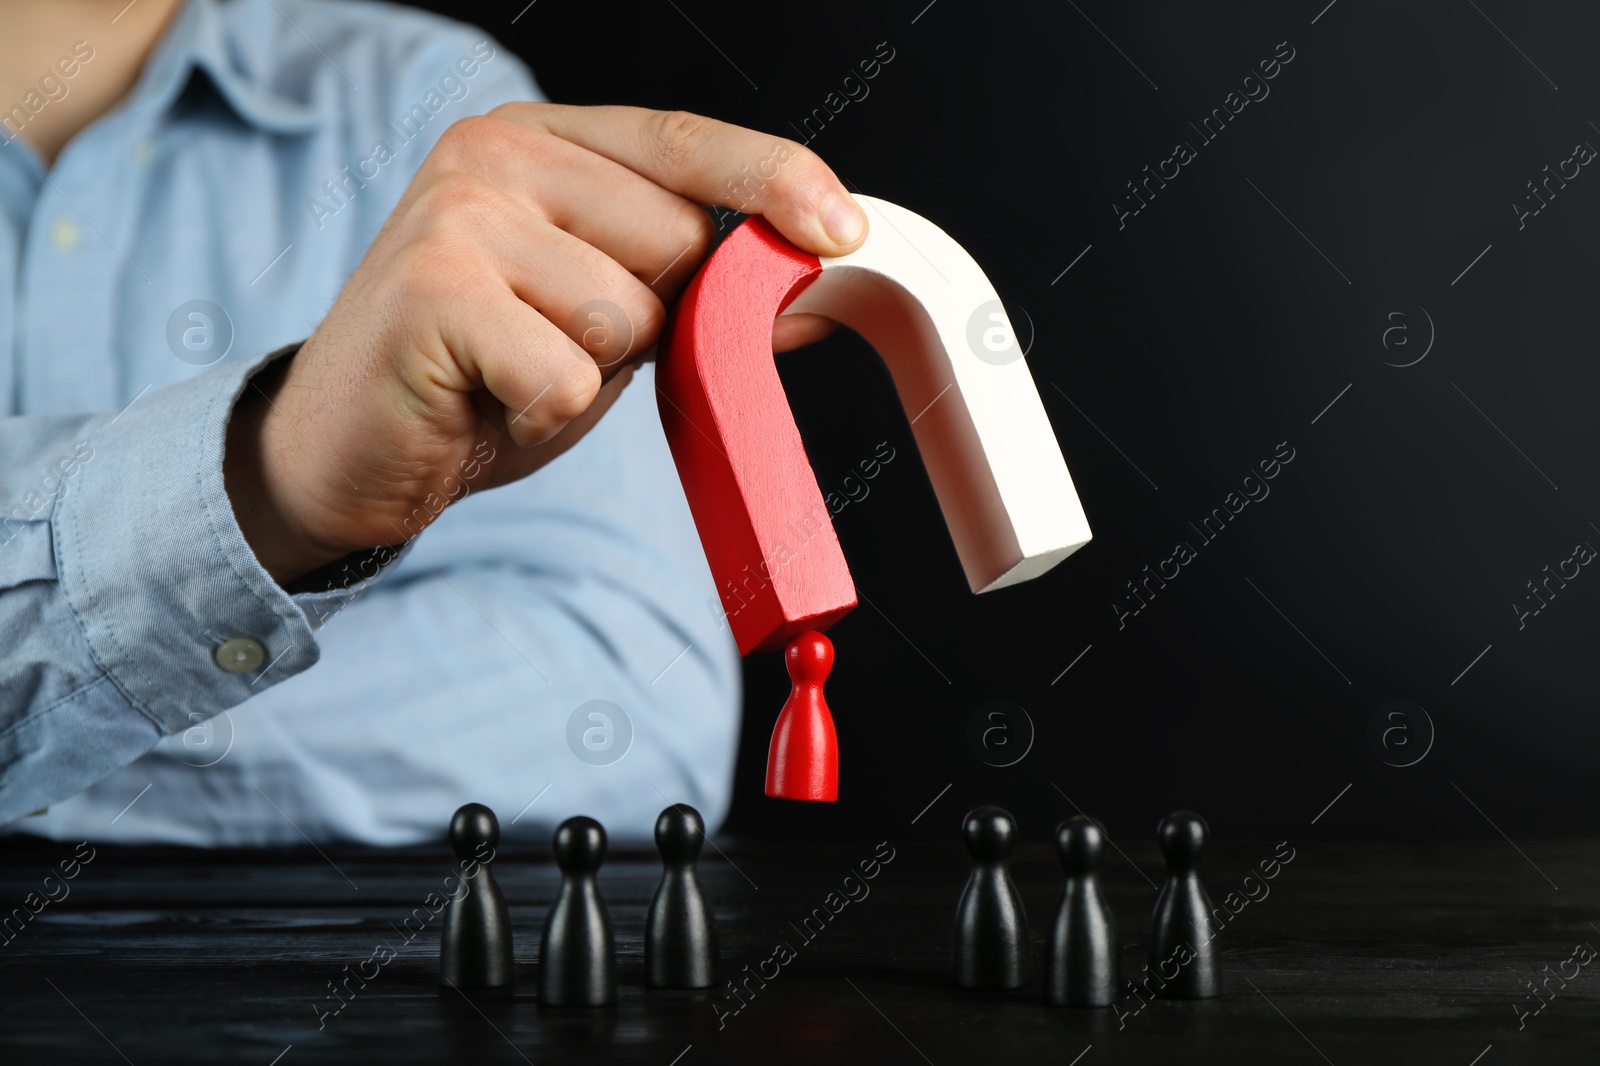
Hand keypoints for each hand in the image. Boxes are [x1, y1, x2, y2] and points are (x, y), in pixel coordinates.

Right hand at [223, 105, 867, 584]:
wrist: (345, 447)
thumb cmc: (481, 377)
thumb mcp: (598, 318)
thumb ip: (684, 285)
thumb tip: (804, 290)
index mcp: (539, 141)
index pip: (685, 143)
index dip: (773, 180)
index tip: (842, 228)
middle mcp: (496, 154)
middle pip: (677, 243)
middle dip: (649, 322)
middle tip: (554, 343)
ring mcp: (459, 213)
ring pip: (631, 315)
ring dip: (590, 373)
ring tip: (513, 370)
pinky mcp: (432, 289)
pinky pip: (570, 376)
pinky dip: (543, 413)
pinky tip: (484, 398)